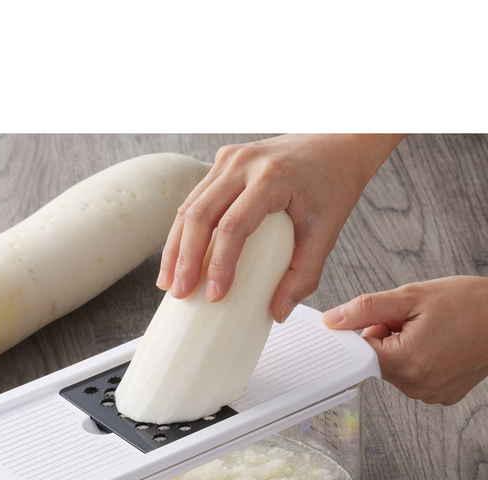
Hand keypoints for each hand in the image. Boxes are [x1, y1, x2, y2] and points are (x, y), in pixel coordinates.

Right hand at [157, 134, 402, 320]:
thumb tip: (277, 313)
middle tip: (180, 293)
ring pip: (188, 207)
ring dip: (175, 248)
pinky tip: (177, 259)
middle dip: (185, 259)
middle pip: (200, 215)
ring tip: (168, 283)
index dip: (220, 263)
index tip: (215, 295)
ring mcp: (228, 160)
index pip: (234, 225)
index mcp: (272, 178)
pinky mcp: (221, 163)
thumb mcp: (327, 232)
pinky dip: (182, 233)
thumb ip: (304, 275)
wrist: (337, 142)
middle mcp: (244, 164)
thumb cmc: (333, 185)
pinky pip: (194, 200)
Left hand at [323, 276, 487, 404]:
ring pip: (395, 368)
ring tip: (432, 330)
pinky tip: (440, 343)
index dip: (365, 331)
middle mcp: (416, 385)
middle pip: (377, 360)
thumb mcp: (411, 297)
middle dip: (386, 336)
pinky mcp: (442, 395)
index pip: (358, 353)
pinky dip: (419, 359)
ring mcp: (430, 393)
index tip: (377, 319)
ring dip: (402, 347)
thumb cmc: (472, 304)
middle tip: (414, 319)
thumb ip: (365, 310)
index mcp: (404, 363)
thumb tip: (332, 321)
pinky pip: (414, 377)